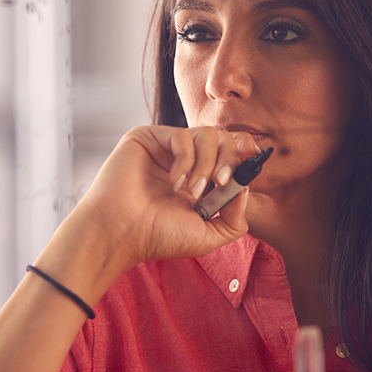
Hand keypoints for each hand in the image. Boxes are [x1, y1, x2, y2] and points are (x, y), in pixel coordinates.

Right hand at [70, 125, 260, 272]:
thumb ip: (234, 219)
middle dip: (230, 160)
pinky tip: (174, 182)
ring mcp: (167, 147)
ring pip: (208, 135)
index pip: (232, 155)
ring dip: (206, 165)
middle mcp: (185, 159)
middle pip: (224, 138)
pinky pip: (183, 136)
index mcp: (199, 179)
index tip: (250, 171)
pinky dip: (185, 160)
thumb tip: (246, 188)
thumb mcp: (207, 236)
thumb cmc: (157, 237)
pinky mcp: (149, 136)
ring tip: (191, 192)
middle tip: (221, 184)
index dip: (245, 158)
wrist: (121, 233)